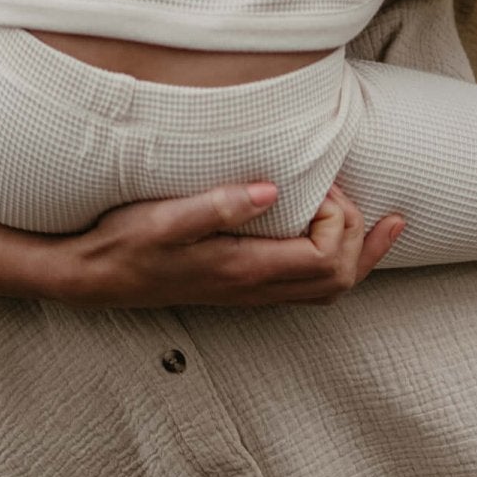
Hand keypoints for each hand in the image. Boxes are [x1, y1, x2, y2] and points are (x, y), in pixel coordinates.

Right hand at [58, 180, 405, 308]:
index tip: (319, 183)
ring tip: (383, 224)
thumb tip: (269, 190)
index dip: (339, 218)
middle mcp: (254, 289)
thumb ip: (216, 206)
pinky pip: (308, 289)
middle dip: (361, 237)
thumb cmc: (123, 242)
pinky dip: (337, 266)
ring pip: (329, 290)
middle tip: (348, 192)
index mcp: (243, 269)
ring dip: (360, 257)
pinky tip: (336, 240)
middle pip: (340, 279)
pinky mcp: (242, 288)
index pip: (325, 256)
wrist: (93, 276)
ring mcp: (250, 294)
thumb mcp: (163, 218)